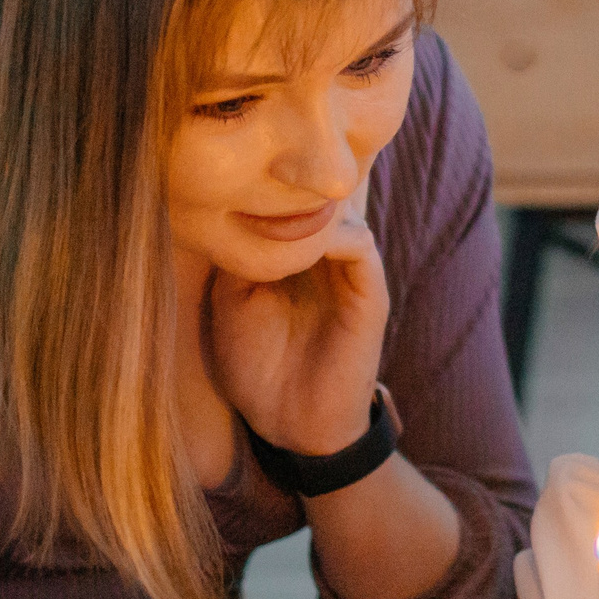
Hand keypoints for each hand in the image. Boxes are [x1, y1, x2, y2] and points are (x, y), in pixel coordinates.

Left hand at [208, 192, 389, 453]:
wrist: (291, 425)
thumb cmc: (257, 369)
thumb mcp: (231, 302)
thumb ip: (238, 256)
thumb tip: (228, 207)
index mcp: (294, 258)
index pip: (290, 202)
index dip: (266, 183)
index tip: (233, 175)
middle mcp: (326, 260)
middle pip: (318, 199)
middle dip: (291, 183)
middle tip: (256, 173)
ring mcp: (351, 274)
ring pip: (341, 214)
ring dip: (310, 207)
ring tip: (274, 204)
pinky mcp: (370, 295)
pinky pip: (361, 247)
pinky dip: (335, 234)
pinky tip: (300, 239)